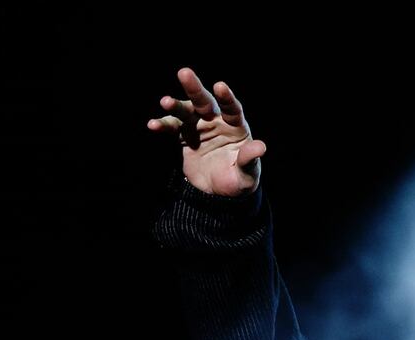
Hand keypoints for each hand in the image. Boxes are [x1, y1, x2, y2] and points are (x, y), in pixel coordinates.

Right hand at [147, 67, 265, 196]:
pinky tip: (153, 125)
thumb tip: (261, 147)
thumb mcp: (247, 173)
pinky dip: (162, 125)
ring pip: (185, 111)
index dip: (226, 98)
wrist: (221, 190)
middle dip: (195, 88)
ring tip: (165, 101)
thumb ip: (249, 159)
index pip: (232, 109)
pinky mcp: (184, 135)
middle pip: (205, 102)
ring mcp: (198, 126)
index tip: (220, 86)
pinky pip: (171, 127)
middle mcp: (216, 121)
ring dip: (175, 105)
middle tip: (184, 72)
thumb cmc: (240, 179)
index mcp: (235, 126)